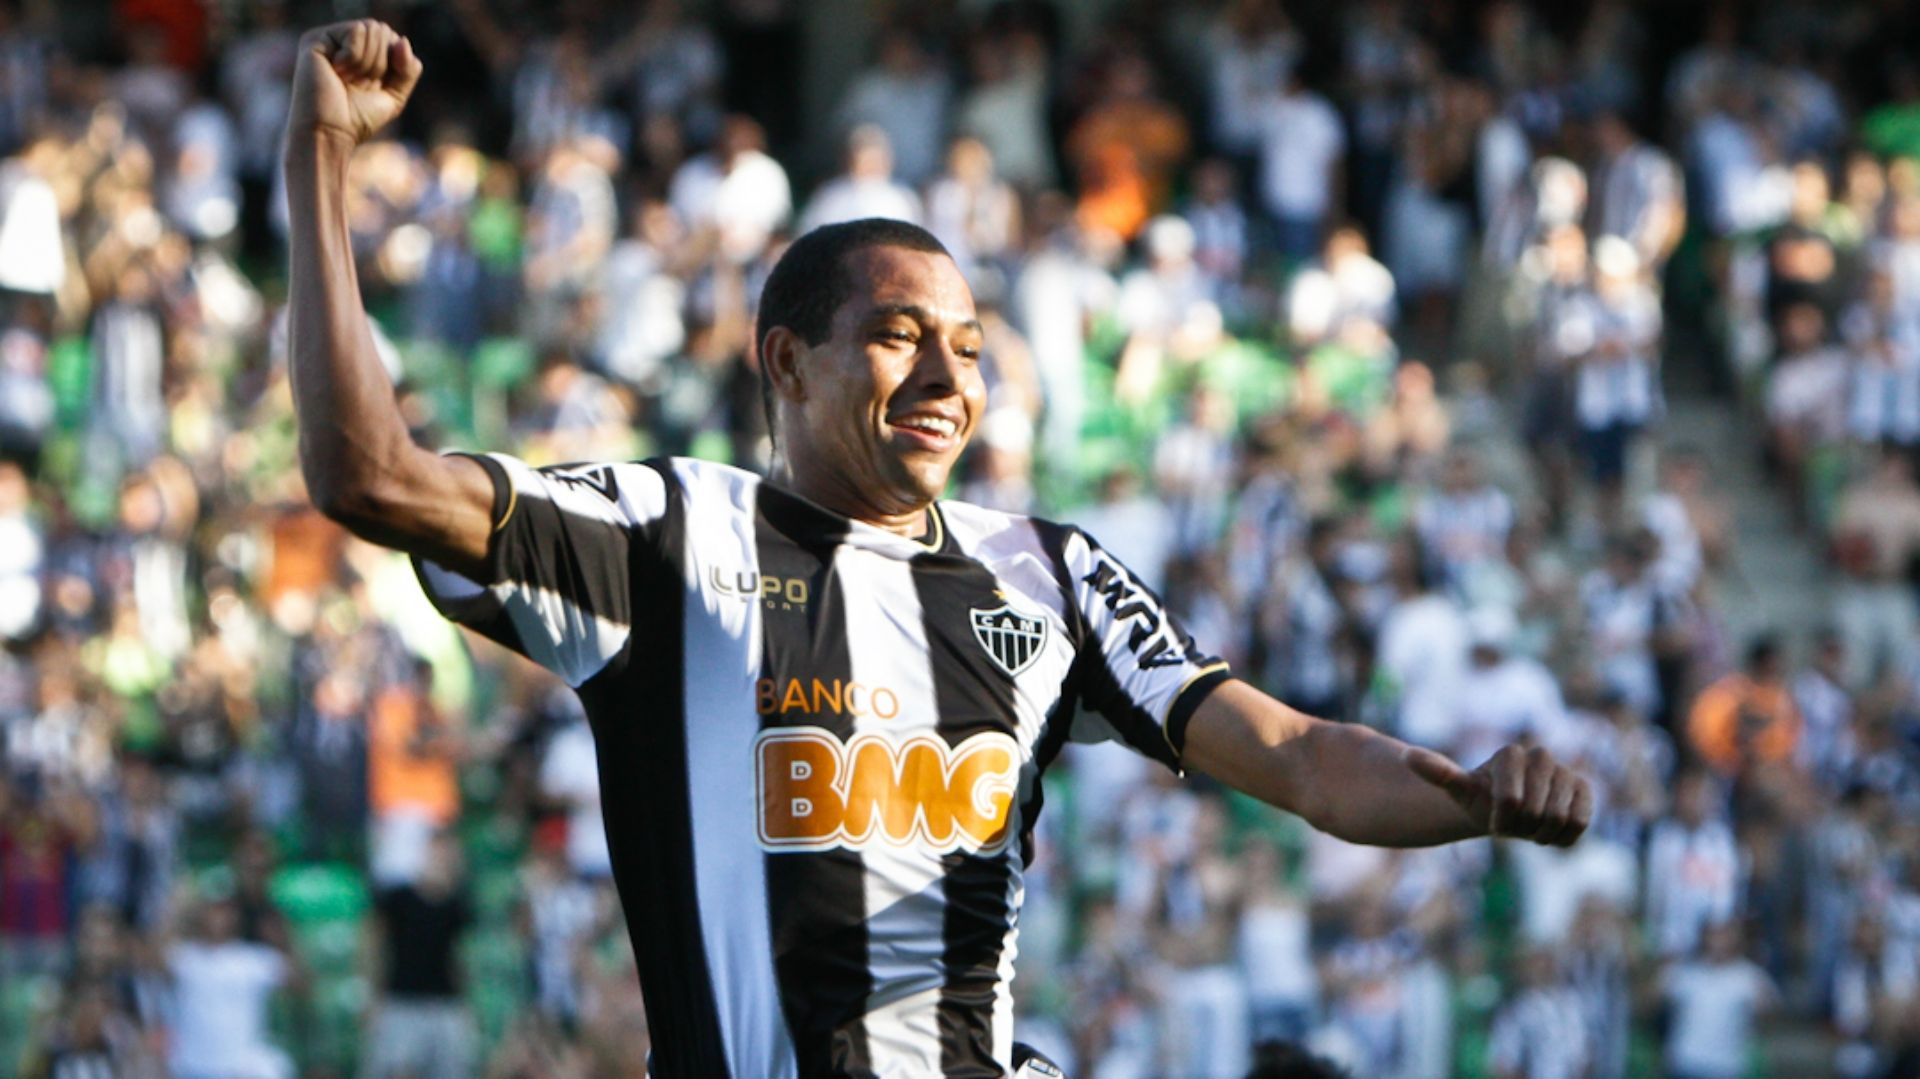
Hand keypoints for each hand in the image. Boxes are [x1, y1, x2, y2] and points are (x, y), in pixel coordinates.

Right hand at [287, 20, 421, 146]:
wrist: (330, 133)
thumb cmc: (358, 119)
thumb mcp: (394, 96)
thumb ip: (408, 69)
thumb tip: (403, 41)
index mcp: (361, 53)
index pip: (392, 39)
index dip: (395, 63)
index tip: (376, 86)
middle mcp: (343, 42)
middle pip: (384, 31)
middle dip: (381, 63)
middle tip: (360, 84)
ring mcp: (329, 39)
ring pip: (372, 29)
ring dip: (368, 63)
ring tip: (347, 80)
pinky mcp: (316, 39)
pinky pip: (356, 31)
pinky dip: (354, 57)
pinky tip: (336, 72)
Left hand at [1406, 743, 1591, 845]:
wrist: (1505, 810)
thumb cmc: (1480, 799)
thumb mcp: (1457, 790)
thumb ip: (1437, 772)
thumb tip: (1406, 755)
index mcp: (1510, 754)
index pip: (1511, 801)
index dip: (1501, 820)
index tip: (1492, 817)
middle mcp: (1541, 756)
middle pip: (1537, 811)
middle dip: (1521, 827)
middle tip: (1513, 822)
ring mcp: (1566, 772)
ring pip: (1559, 818)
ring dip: (1541, 833)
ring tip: (1530, 824)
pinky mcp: (1585, 790)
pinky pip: (1580, 823)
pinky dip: (1563, 836)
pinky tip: (1551, 827)